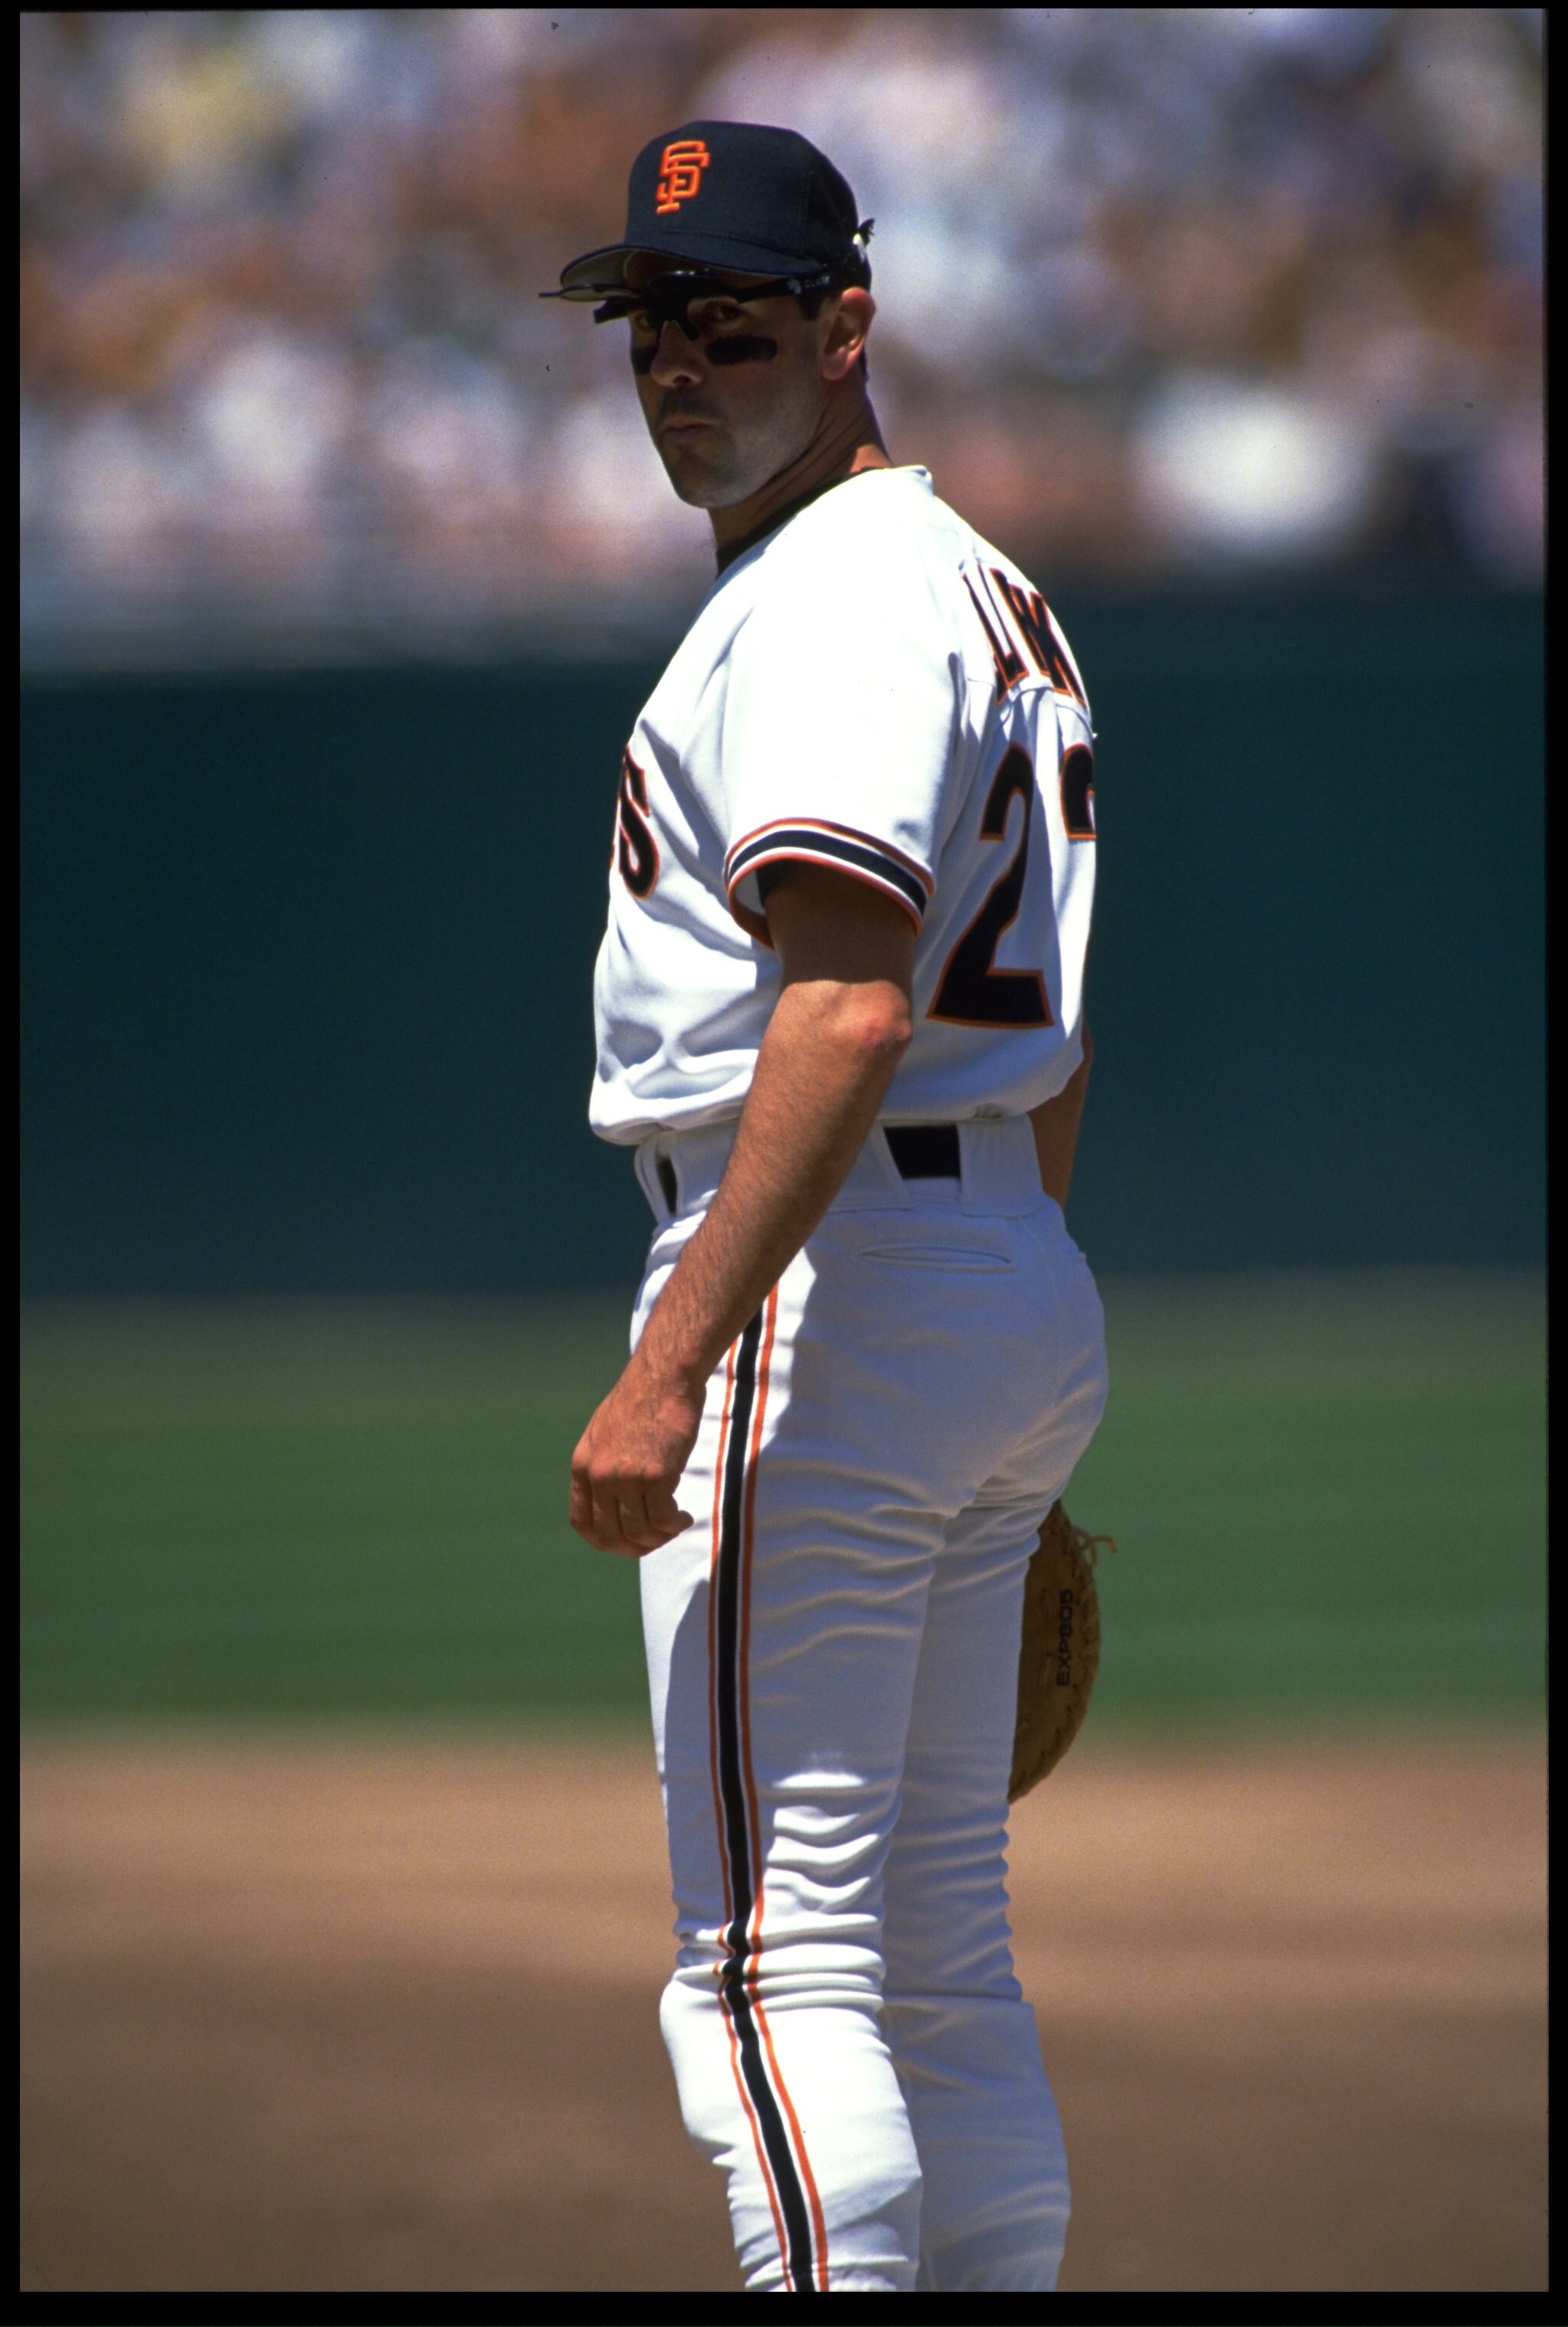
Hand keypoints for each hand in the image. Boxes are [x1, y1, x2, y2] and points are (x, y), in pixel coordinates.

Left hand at [569, 1354, 702, 1555]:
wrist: (664, 1376)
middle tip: (656, 1540)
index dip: (603, 1541)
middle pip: (610, 1535)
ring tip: (676, 1524)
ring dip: (660, 1537)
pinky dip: (674, 1525)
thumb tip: (613, 1503)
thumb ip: (603, 1467)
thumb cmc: (642, 1400)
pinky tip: (684, 1517)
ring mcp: (626, 1477)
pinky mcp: (656, 1475)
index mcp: (583, 1465)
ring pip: (639, 1531)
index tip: (625, 1543)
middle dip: (634, 1547)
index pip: (582, 1522)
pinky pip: (662, 1520)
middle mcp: (600, 1475)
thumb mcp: (604, 1434)